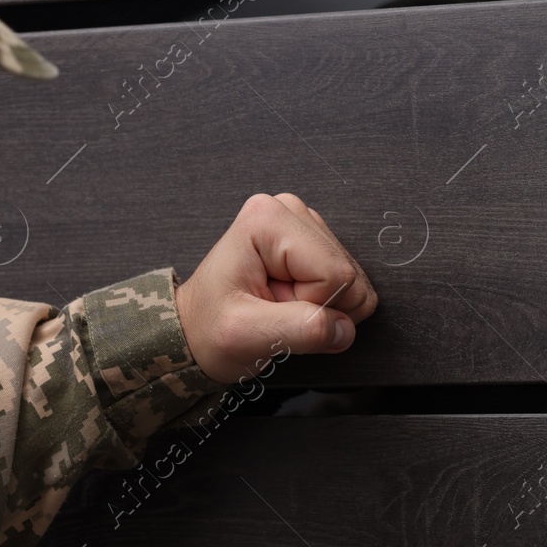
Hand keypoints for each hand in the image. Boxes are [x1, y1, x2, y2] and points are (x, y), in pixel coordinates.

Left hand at [173, 193, 378, 383]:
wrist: (194, 332)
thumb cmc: (209, 329)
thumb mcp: (246, 335)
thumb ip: (300, 330)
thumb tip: (345, 330)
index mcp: (268, 220)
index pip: (335, 274)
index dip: (312, 305)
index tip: (272, 309)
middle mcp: (288, 211)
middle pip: (347, 274)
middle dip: (318, 306)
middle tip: (274, 309)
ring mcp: (303, 226)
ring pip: (351, 281)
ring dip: (319, 307)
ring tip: (277, 306)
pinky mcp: (312, 244)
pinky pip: (347, 283)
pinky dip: (323, 303)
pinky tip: (288, 302)